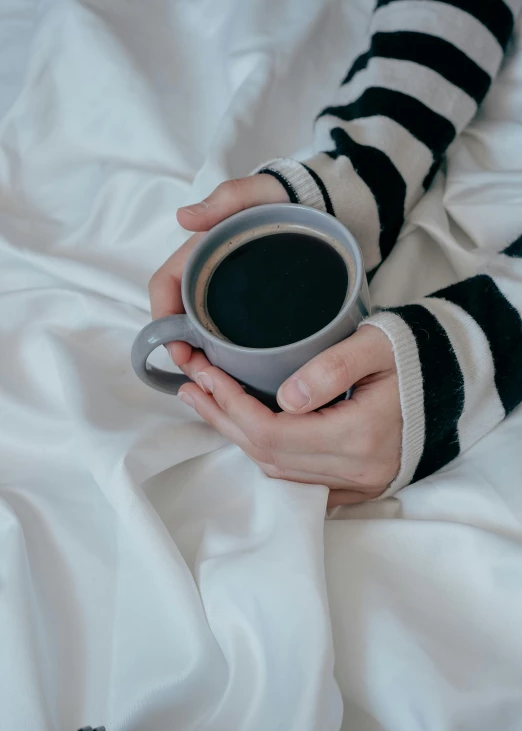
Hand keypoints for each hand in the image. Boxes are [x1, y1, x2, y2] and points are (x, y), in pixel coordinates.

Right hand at [148, 174, 287, 364]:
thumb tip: (183, 217)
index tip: (180, 351)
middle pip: (180, 320)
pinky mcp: (251, 308)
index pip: (165, 289)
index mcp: (198, 253)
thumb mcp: (254, 194)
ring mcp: (228, 295)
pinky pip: (229, 336)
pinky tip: (241, 373)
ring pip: (203, 333)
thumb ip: (225, 199)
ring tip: (221, 383)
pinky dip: (228, 357)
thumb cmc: (282, 198)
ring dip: (203, 360)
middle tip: (205, 377)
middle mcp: (207, 276)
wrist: (322, 205)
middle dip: (184, 352)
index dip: (163, 322)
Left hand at [176, 324, 401, 505]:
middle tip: (192, 387)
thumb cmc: (414, 356)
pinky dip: (267, 456)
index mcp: (360, 435)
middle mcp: (356, 469)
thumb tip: (285, 398)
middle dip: (223, 420)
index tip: (205, 375)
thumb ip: (333, 367)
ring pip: (280, 471)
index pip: (272, 432)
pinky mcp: (360, 486)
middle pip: (268, 454)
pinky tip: (245, 432)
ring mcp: (359, 483)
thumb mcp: (377, 345)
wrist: (452, 381)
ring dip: (239, 438)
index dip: (231, 406)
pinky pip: (300, 481)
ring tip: (209, 404)